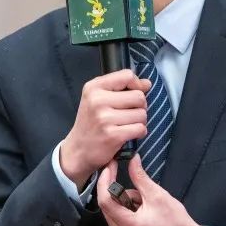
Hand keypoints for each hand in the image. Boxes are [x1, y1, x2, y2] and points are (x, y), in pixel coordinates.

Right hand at [60, 70, 151, 186]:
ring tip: (127, 124)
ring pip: (142, 113)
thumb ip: (122, 87)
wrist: (78, 149)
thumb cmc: (91, 122)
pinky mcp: (113, 135)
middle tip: (129, 113)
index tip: (133, 94)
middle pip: (139, 96)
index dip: (137, 84)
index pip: (127, 75)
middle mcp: (98, 100)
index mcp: (94, 87)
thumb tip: (147, 83)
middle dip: (140, 106)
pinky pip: (140, 128)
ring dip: (140, 121)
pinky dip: (139, 132)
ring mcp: (105, 118)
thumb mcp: (98, 98)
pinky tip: (129, 134)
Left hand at [97, 154, 205, 225]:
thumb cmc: (175, 222)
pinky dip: (127, 208)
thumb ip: (140, 177)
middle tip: (134, 183)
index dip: (105, 181)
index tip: (109, 167)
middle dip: (120, 191)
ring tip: (145, 203)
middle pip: (107, 205)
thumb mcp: (157, 195)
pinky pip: (117, 216)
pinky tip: (142, 210)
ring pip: (113, 209)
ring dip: (125, 200)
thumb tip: (132, 160)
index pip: (105, 201)